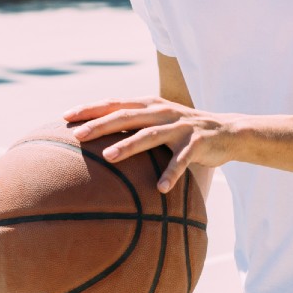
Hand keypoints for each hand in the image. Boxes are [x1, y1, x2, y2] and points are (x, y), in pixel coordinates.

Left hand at [63, 98, 237, 193]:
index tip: (65, 117)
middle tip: (78, 136)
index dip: (90, 108)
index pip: (114, 103)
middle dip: (101, 125)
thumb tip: (95, 143)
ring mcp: (180, 127)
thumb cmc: (183, 131)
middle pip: (127, 116)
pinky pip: (182, 160)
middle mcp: (162, 112)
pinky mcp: (197, 143)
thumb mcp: (157, 123)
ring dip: (129, 145)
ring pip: (150, 135)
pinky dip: (171, 173)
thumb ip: (133, 127)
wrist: (227, 132)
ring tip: (109, 157)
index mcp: (149, 105)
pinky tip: (160, 188)